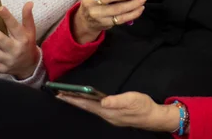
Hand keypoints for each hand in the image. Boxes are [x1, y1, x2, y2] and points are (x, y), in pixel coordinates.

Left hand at [0, 1, 39, 79]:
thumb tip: (29, 3)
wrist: (30, 65)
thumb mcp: (30, 30)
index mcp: (23, 39)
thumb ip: (28, 17)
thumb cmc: (28, 43)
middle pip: (0, 39)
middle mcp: (16, 50)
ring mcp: (8, 61)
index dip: (7, 17)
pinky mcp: (2, 69)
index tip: (0, 8)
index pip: (15, 27)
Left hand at [57, 91, 178, 131]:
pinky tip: (86, 101)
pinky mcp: (113, 115)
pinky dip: (87, 104)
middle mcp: (106, 115)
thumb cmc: (143, 106)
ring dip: (78, 102)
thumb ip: (117, 101)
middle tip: (58, 94)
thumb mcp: (132, 100)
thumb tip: (103, 101)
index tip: (61, 94)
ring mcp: (109, 116)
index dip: (74, 99)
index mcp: (108, 111)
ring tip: (68, 96)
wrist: (153, 117)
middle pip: (86, 107)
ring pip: (90, 108)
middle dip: (72, 100)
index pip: (87, 104)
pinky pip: (95, 109)